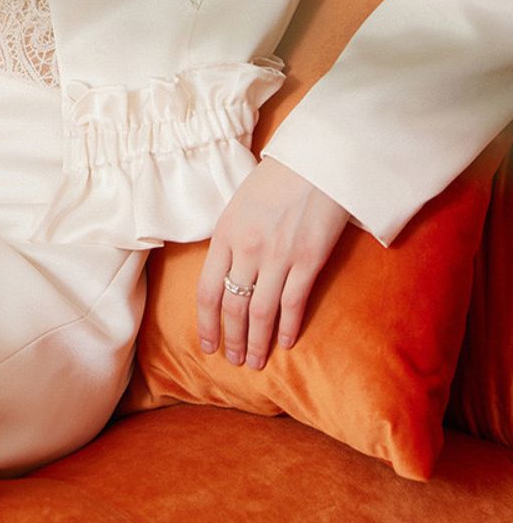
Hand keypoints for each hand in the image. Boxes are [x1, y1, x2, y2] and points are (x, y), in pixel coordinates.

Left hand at [196, 156, 349, 368]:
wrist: (316, 161)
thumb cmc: (277, 180)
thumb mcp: (239, 206)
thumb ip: (230, 240)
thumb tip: (225, 275)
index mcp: (225, 233)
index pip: (207, 290)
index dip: (206, 323)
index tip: (208, 345)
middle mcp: (247, 248)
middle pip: (233, 306)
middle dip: (231, 339)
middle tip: (233, 360)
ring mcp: (278, 256)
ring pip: (261, 312)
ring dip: (256, 341)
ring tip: (255, 361)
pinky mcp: (308, 260)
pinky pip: (293, 304)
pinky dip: (288, 328)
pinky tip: (286, 343)